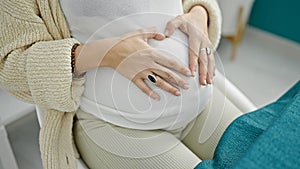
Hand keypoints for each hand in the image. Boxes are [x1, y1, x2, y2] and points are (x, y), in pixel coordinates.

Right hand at [76, 27, 190, 99]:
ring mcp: (141, 72)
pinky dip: (150, 93)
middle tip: (187, 86)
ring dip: (169, 88)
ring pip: (158, 82)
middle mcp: (149, 64)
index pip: (170, 62)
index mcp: (152, 54)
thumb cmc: (125, 41)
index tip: (188, 73)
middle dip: (178, 81)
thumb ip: (153, 32)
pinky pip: (143, 87)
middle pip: (167, 74)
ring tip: (178, 93)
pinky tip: (158, 98)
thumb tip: (163, 35)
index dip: (181, 68)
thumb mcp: (140, 33)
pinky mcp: (134, 78)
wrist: (110, 51)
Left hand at [164, 6, 214, 84]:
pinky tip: (212, 77)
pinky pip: (212, 59)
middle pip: (204, 58)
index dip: (194, 63)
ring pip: (210, 60)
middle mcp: (204, 41)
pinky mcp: (209, 48)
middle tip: (203, 82)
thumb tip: (166, 34)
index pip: (194, 51)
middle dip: (204, 71)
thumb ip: (171, 25)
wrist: (199, 17)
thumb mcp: (178, 19)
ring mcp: (208, 45)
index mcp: (196, 36)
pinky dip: (213, 68)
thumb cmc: (186, 20)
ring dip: (210, 72)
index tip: (192, 73)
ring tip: (208, 83)